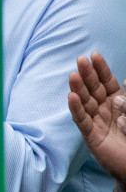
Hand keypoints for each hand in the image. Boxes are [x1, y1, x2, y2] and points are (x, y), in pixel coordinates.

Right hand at [69, 52, 125, 182]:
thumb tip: (125, 79)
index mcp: (118, 101)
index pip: (106, 81)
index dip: (100, 69)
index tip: (93, 55)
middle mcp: (105, 109)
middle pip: (93, 89)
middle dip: (87, 74)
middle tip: (79, 60)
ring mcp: (97, 122)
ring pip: (85, 102)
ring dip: (78, 88)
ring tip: (72, 76)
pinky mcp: (91, 136)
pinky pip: (82, 120)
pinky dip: (76, 108)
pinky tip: (71, 97)